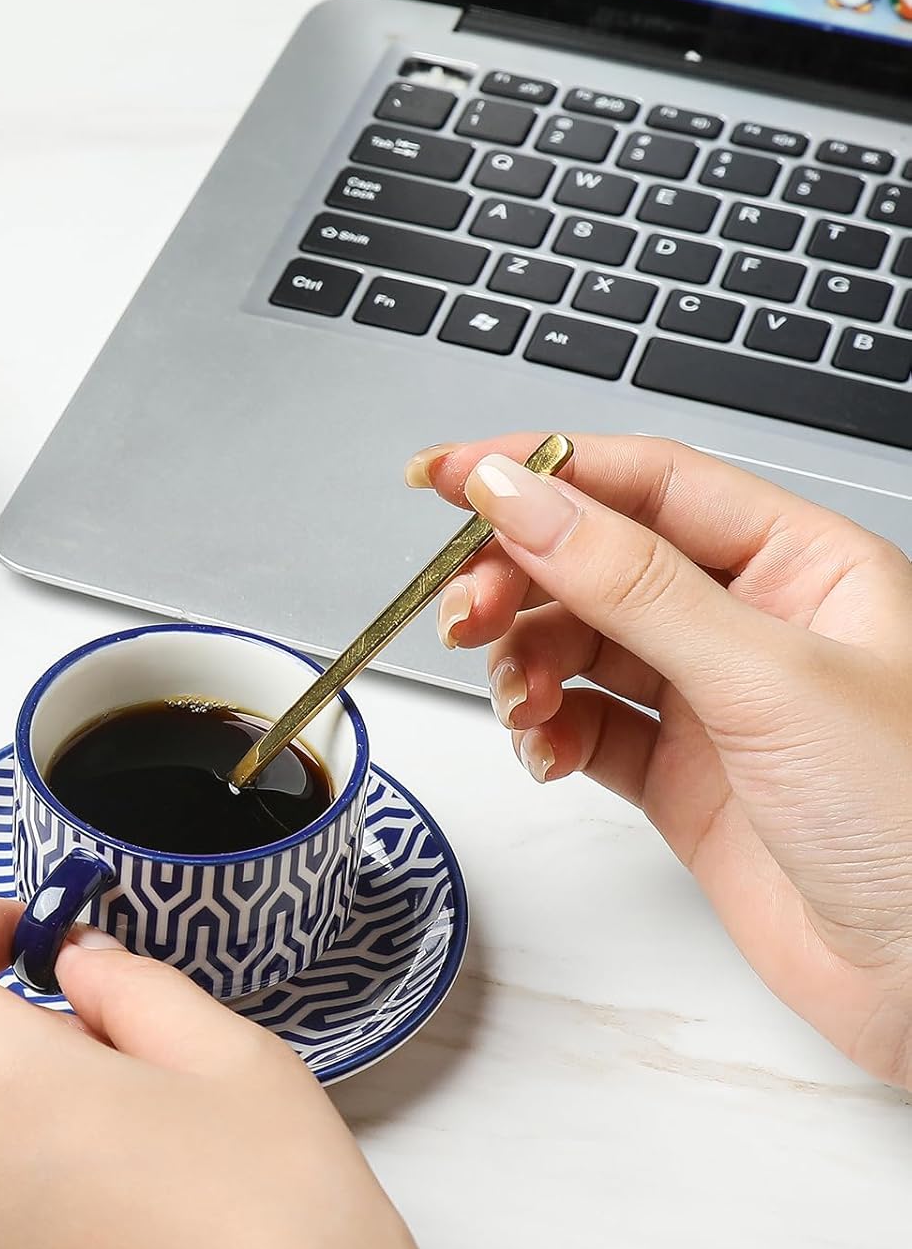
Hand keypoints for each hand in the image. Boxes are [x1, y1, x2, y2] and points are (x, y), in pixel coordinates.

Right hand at [407, 434, 911, 1087]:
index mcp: (801, 565)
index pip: (648, 484)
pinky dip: (548, 732)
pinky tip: (545, 747)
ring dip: (526, 663)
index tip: (448, 476)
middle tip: (463, 609)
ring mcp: (712, 704)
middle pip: (598, 563)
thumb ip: (633, 585)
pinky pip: (585, 728)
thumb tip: (528, 503)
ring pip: (579, 647)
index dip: (541, 471)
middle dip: (518, 578)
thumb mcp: (765, 677)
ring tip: (516, 698)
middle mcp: (751, 625)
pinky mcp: (680, 778)